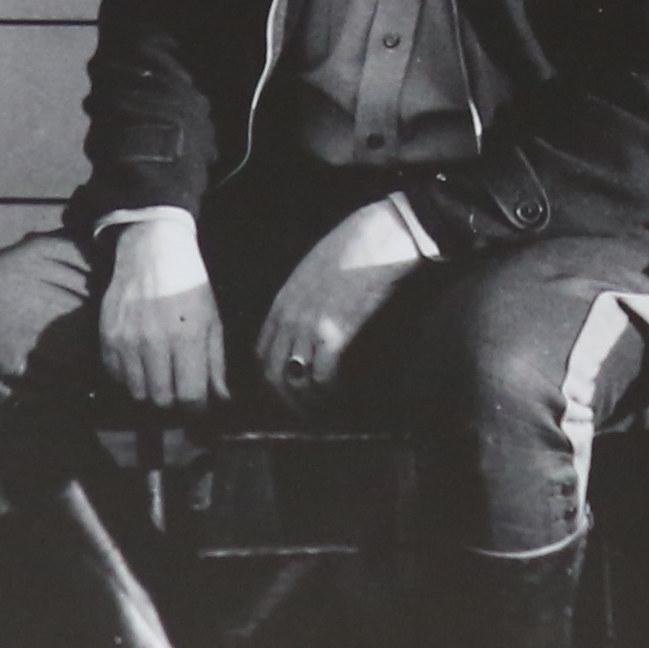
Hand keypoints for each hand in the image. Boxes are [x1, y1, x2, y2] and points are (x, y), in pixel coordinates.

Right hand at [97, 215, 230, 410]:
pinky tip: (140, 360)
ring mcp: (128, 339)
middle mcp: (155, 341)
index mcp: (187, 337)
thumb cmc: (189, 286)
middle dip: (174, 398)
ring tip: (160, 372)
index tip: (198, 404)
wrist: (151, 250)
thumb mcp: (211, 320)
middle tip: (178, 385)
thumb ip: (215, 363)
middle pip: (162, 399)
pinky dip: (129, 376)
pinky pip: (117, 376)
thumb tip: (222, 399)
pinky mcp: (107, 336)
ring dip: (151, 389)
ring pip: (138, 392)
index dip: (196, 407)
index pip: (190, 396)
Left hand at [254, 197, 431, 404]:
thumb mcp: (318, 269)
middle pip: (272, 374)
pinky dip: (331, 393)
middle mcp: (289, 316)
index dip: (274, 380)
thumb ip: (307, 299)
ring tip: (327, 414)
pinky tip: (344, 396)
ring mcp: (309, 325)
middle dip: (288, 402)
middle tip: (308, 416)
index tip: (291, 394)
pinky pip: (323, 376)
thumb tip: (313, 328)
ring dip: (310, 404)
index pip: (262, 353)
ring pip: (294, 382)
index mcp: (284, 300)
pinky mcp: (334, 332)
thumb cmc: (359, 244)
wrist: (386, 231)